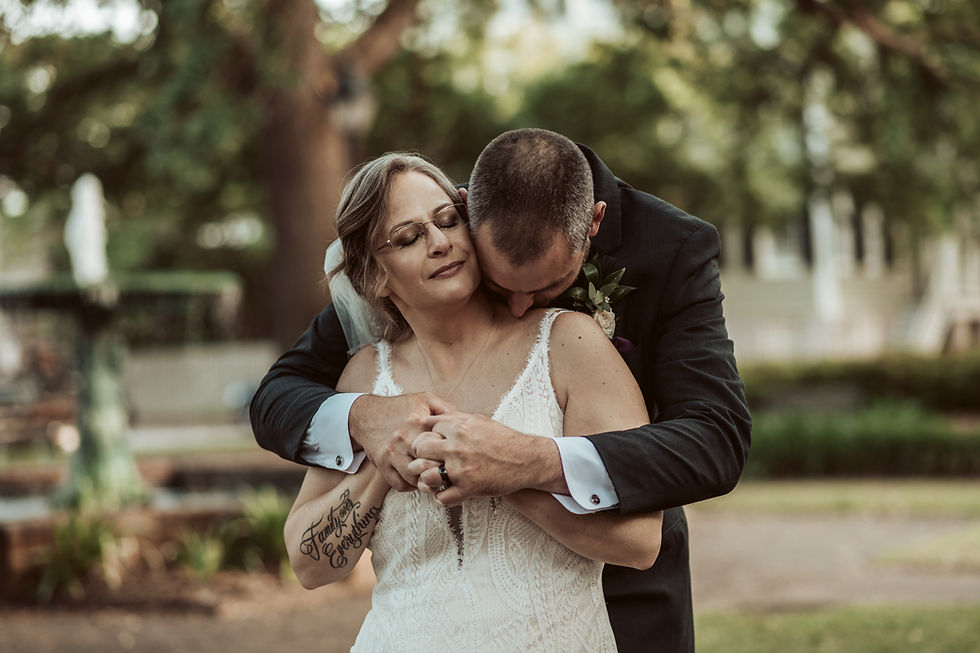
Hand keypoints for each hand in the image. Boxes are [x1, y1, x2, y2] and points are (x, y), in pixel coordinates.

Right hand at [348, 393, 454, 491]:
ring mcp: (392, 453)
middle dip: (440, 471)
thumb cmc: (400, 407)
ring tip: (433, 477)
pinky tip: (416, 479)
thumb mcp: (426, 400)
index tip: (458, 458)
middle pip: (429, 464)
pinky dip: (410, 486)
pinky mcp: (382, 464)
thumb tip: (466, 423)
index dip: (452, 454)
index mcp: (419, 422)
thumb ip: (447, 409)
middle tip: (447, 473)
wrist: (366, 414)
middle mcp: (404, 438)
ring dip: (425, 481)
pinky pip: (399, 485)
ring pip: (415, 478)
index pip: (442, 445)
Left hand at [413, 411, 565, 505]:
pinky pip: (442, 498)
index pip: (426, 429)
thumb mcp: (478, 420)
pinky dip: (442, 498)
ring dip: (427, 479)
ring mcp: (461, 469)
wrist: (526, 459)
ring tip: (433, 479)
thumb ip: (454, 418)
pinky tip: (447, 493)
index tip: (432, 443)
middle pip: (420, 449)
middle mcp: (457, 446)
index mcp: (458, 427)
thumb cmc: (503, 439)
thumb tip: (432, 418)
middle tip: (425, 460)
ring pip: (425, 476)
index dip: (427, 436)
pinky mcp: (468, 489)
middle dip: (420, 455)